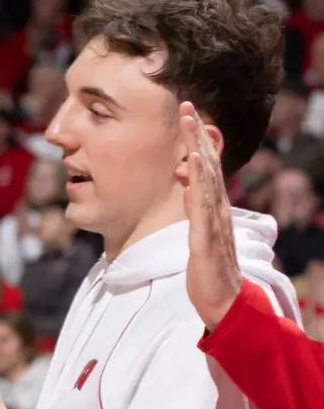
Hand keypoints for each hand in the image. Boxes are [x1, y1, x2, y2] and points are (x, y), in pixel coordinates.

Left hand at [180, 102, 241, 329]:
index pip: (206, 169)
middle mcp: (217, 209)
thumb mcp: (197, 234)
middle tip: (186, 105)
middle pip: (208, 165)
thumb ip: (194, 210)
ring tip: (189, 122)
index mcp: (213, 209)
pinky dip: (197, 181)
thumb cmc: (208, 271)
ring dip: (198, 148)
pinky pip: (201, 205)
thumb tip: (186, 187)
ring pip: (207, 178)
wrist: (223, 303)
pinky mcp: (206, 237)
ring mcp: (214, 221)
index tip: (186, 116)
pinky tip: (191, 162)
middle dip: (197, 134)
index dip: (196, 142)